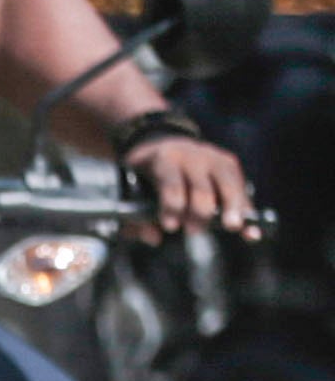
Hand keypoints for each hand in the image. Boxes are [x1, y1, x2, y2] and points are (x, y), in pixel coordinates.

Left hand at [121, 125, 256, 244]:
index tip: (170, 227)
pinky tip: (252, 232)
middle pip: (201, 188)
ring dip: (232, 208)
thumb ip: (135, 217)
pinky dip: (247, 211)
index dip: (172, 207)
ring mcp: (214, 158)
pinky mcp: (230, 165)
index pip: (171, 185)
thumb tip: (154, 238)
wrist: (161, 141)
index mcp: (163, 159)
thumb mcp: (129, 188)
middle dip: (199, 213)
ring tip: (233, 227)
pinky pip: (242, 190)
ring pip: (228, 186)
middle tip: (194, 231)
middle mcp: (192, 156)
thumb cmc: (145, 174)